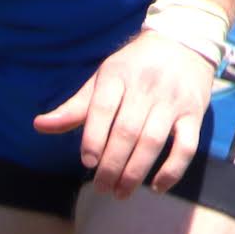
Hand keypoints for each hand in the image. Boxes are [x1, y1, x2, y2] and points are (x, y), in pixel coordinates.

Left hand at [35, 27, 218, 196]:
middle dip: (112, 165)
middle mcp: (146, 87)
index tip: (87, 163)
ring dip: (135, 172)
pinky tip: (156, 187)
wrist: (184, 41)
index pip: (103, 109)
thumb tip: (39, 126)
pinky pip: (186, 147)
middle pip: (127, 132)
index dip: (94, 138)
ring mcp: (173, 101)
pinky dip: (172, 170)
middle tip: (102, 188)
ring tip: (121, 192)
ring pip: (153, 142)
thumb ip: (75, 107)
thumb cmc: (134, 67)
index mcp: (118, 76)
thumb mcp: (103, 79)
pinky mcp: (195, 114)